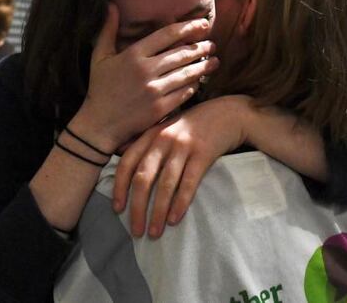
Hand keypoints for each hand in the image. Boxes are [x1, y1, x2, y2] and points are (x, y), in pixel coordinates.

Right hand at [71, 5, 219, 151]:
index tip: (203, 25)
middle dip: (200, 48)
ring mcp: (154, 90)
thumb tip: (111, 5)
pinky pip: (183, 93)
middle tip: (212, 45)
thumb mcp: (99, 57)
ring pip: (186, 73)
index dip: (188, 28)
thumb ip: (107, 30)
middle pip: (181, 54)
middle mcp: (146, 70)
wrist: (100, 124)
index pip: (167, 35)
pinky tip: (199, 81)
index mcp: (133, 55)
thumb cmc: (100, 89)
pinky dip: (193, 85)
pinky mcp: (160, 108)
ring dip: (203, 66)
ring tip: (214, 62)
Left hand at [112, 96, 251, 237]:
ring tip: (155, 232)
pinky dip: (180, 203)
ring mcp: (183, 146)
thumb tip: (121, 157)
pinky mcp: (203, 154)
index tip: (118, 209)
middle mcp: (163, 139)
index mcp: (150, 134)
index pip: (127, 163)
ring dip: (158, 212)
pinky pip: (188, 183)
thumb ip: (145, 141)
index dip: (119, 187)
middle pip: (143, 178)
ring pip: (165, 184)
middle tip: (136, 231)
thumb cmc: (193, 125)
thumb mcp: (166, 127)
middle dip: (137, 208)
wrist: (228, 113)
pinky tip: (175, 219)